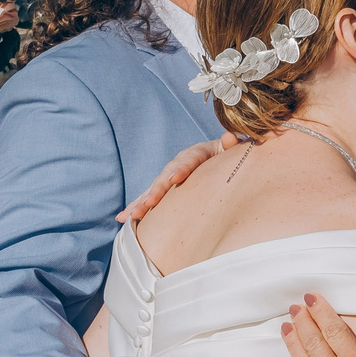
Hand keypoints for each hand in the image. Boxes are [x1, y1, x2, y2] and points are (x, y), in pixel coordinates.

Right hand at [118, 134, 240, 223]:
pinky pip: (148, 198)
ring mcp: (169, 177)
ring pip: (153, 189)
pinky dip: (136, 207)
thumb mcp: (232, 149)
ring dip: (141, 202)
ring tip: (131, 215)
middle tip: (148, 203)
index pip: (188, 161)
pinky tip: (123, 218)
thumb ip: (231, 144)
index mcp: (196, 154)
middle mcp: (178, 164)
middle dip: (156, 190)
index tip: (173, 179)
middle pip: (165, 177)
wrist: (221, 158)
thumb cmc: (229, 156)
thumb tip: (229, 137)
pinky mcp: (164, 189)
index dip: (180, 169)